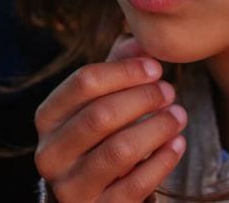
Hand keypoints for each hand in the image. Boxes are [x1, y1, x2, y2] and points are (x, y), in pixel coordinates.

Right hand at [34, 36, 186, 201]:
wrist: (98, 192)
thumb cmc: (104, 133)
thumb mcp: (105, 97)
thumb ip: (119, 65)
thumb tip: (140, 40)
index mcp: (48, 117)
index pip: (83, 82)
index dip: (125, 71)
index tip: (156, 68)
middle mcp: (50, 154)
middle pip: (100, 115)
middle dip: (143, 99)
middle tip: (171, 92)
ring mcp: (70, 187)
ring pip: (118, 152)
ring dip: (156, 128)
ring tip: (179, 115)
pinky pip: (134, 186)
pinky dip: (161, 161)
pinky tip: (177, 144)